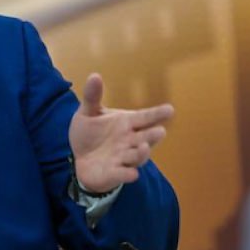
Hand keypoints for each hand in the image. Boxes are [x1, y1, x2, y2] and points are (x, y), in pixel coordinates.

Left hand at [68, 73, 173, 192]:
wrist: (80, 157)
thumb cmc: (90, 133)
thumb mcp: (88, 113)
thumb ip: (92, 97)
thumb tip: (94, 75)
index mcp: (127, 123)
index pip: (145, 117)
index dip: (157, 114)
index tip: (170, 110)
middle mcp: (130, 140)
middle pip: (146, 137)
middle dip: (153, 135)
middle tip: (160, 131)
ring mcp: (123, 158)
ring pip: (138, 156)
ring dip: (142, 153)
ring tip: (143, 148)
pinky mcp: (114, 173)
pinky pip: (122, 174)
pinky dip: (127, 174)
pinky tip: (131, 174)